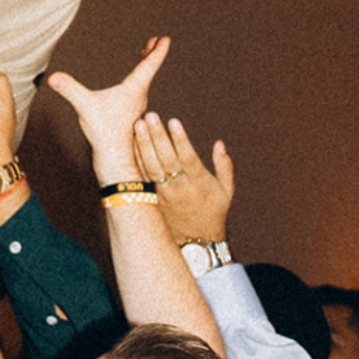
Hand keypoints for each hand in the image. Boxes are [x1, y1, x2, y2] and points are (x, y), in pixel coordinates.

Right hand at [47, 37, 169, 182]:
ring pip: (144, 81)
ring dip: (146, 67)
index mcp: (134, 90)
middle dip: (152, 54)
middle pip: (149, 70)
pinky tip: (130, 87)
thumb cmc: (105, 133)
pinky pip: (138, 92)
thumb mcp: (85, 107)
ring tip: (145, 57)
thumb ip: (70, 90)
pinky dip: (138, 80)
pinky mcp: (130, 115)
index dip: (158, 50)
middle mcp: (139, 97)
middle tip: (156, 41)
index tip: (165, 38)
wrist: (114, 159)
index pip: (149, 65)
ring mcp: (136, 107)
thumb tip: (53, 78)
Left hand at [133, 112, 234, 243]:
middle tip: (150, 115)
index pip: (188, 158)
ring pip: (151, 167)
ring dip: (143, 145)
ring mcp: (164, 194)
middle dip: (157, 136)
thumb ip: (224, 166)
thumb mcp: (226, 191)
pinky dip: (137, 159)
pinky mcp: (153, 199)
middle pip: (166, 159)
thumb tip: (220, 144)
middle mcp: (180, 188)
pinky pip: (143, 177)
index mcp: (199, 183)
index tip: (173, 121)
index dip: (180, 139)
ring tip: (138, 124)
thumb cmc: (213, 212)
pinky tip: (132, 143)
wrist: (196, 243)